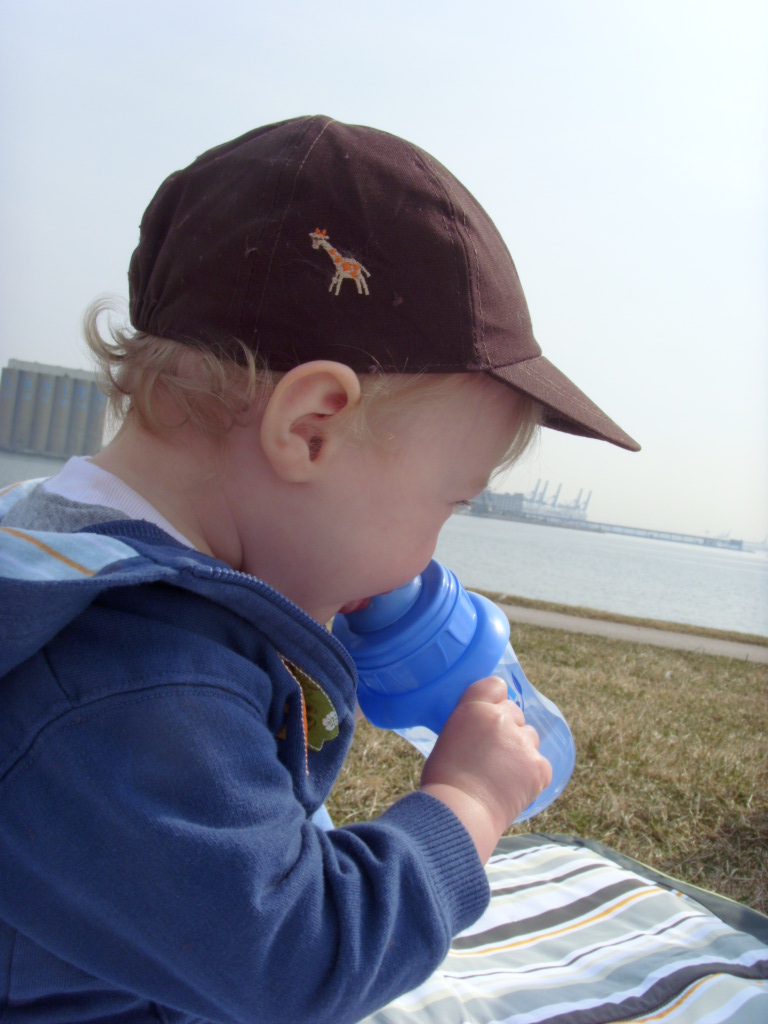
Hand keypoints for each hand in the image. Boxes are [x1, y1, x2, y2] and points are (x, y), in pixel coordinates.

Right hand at [420, 677, 551, 862]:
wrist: (458, 814)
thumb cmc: (443, 781)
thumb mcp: (448, 738)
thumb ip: (469, 726)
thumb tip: (482, 732)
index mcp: (474, 708)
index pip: (496, 686)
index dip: (494, 700)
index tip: (488, 716)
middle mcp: (502, 718)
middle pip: (514, 712)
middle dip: (506, 729)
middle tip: (491, 753)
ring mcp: (523, 742)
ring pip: (529, 737)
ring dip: (520, 749)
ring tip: (502, 773)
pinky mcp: (539, 767)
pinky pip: (541, 763)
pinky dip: (532, 774)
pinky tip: (514, 787)